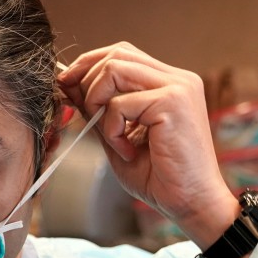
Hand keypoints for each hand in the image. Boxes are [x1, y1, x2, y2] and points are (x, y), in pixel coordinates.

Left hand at [57, 42, 239, 249]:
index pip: (122, 54)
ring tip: (111, 137)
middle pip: (116, 54)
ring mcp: (178, 87)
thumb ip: (98, 110)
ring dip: (97, 104)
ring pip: (114, 70)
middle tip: (81, 114)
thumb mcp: (118, 137)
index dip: (89, 65)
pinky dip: (111, 131)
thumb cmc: (160, 177)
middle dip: (85, 80)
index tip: (66, 85)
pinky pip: (119, 104)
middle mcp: (177, 79)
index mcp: (169, 83)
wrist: (191, 203)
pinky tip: (127, 151)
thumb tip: (69, 86)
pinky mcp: (172, 103)